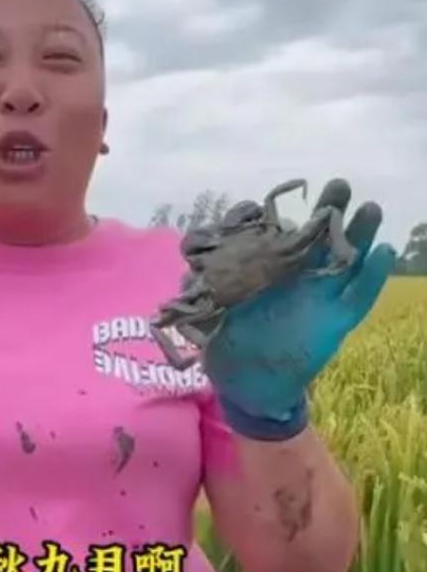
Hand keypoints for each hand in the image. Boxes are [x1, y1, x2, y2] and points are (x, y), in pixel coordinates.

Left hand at [201, 180, 396, 437]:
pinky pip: (358, 296)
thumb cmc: (226, 342)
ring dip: (358, 233)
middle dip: (327, 209)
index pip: (268, 231)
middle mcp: (294, 272)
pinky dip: (372, 275)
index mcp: (264, 265)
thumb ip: (198, 292)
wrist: (249, 385)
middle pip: (315, 236)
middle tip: (338, 186)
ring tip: (368, 208)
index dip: (266, 215)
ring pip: (343, 258)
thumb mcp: (204, 317)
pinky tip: (384, 251)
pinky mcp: (336, 319)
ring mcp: (318, 293)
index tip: (255, 207)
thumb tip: (187, 275)